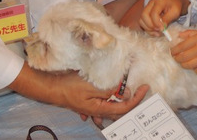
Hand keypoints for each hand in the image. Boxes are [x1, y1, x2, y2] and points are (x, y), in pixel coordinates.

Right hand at [11, 64, 149, 121]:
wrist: (51, 87)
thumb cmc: (69, 85)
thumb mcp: (91, 85)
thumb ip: (109, 89)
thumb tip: (124, 92)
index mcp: (99, 109)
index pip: (124, 107)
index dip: (137, 98)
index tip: (145, 87)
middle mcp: (96, 111)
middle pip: (119, 109)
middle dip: (131, 100)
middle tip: (139, 87)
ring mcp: (90, 108)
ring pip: (110, 107)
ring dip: (120, 100)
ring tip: (127, 90)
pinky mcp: (86, 103)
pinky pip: (101, 104)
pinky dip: (108, 100)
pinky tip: (110, 93)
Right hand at [139, 0, 187, 34]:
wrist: (173, 2)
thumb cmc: (174, 6)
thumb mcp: (175, 12)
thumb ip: (168, 19)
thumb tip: (162, 27)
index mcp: (159, 2)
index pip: (153, 13)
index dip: (156, 22)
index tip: (162, 29)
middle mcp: (150, 4)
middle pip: (144, 15)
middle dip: (150, 26)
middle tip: (159, 31)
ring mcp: (147, 8)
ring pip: (141, 20)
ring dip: (148, 28)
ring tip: (157, 33)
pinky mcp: (146, 13)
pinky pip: (142, 22)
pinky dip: (147, 29)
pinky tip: (155, 32)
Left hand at [170, 30, 196, 75]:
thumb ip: (189, 33)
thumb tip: (178, 36)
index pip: (181, 46)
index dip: (174, 50)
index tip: (172, 51)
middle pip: (184, 57)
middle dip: (177, 59)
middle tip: (175, 58)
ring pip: (190, 65)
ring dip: (184, 65)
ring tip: (183, 63)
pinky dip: (196, 71)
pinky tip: (195, 67)